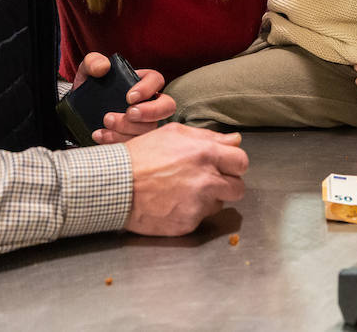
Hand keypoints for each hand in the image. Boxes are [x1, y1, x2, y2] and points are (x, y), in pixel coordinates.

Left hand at [72, 53, 176, 143]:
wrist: (79, 110)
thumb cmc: (90, 87)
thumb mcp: (87, 70)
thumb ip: (93, 62)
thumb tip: (103, 67)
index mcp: (142, 81)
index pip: (156, 80)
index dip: (147, 89)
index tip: (129, 97)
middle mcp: (149, 101)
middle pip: (167, 106)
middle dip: (150, 112)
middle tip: (129, 114)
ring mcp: (144, 122)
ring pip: (150, 128)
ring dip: (128, 128)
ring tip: (106, 122)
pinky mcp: (134, 137)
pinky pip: (135, 143)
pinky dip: (117, 140)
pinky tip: (100, 135)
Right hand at [123, 124, 248, 235]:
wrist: (115, 185)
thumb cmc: (141, 156)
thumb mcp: (173, 134)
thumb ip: (208, 137)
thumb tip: (234, 140)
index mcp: (206, 154)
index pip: (241, 161)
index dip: (234, 164)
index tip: (226, 166)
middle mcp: (207, 179)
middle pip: (238, 187)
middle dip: (227, 184)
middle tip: (208, 181)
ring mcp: (198, 203)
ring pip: (219, 204)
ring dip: (208, 199)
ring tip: (184, 191)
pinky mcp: (188, 223)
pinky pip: (200, 218)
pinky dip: (190, 212)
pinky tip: (172, 203)